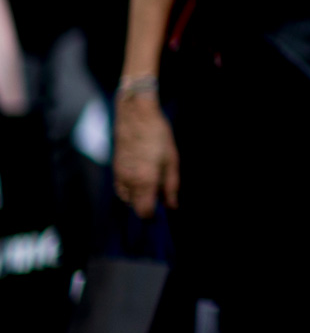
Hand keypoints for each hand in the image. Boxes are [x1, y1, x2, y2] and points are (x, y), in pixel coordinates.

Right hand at [113, 89, 179, 216]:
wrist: (135, 116)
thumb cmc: (157, 136)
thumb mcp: (172, 160)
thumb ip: (171, 186)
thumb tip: (172, 206)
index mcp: (145, 180)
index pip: (144, 211)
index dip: (154, 216)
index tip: (163, 211)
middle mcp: (128, 181)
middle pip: (135, 207)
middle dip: (148, 205)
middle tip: (162, 195)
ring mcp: (119, 176)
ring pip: (127, 199)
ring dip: (139, 197)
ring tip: (153, 183)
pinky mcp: (114, 170)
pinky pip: (122, 189)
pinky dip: (132, 190)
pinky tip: (143, 178)